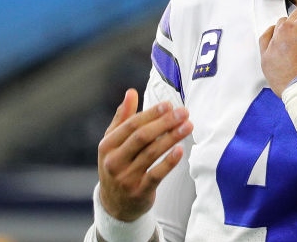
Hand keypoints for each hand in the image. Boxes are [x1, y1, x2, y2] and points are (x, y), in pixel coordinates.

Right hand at [97, 88, 192, 221]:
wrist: (115, 204)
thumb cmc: (118, 165)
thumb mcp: (113, 143)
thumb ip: (122, 118)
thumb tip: (131, 92)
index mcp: (107, 146)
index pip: (131, 125)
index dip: (151, 113)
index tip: (169, 104)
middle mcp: (114, 161)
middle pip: (142, 137)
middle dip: (164, 122)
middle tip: (183, 112)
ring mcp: (126, 178)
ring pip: (151, 153)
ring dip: (172, 137)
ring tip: (188, 126)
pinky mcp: (139, 191)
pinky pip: (156, 174)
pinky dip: (169, 162)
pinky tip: (181, 150)